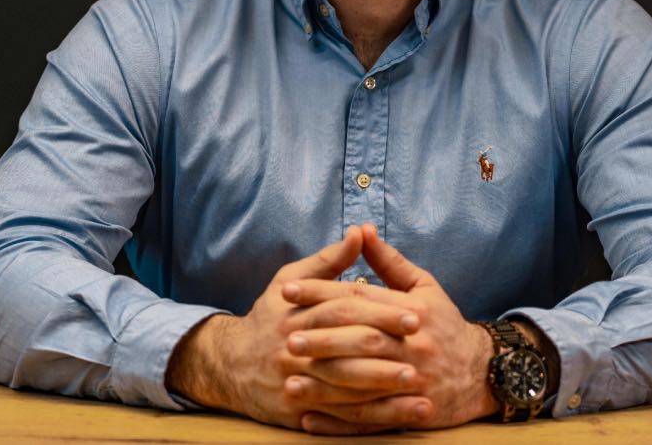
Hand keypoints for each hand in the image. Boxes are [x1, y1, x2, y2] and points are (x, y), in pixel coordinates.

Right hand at [166, 225, 406, 429]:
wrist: (229, 364)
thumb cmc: (269, 315)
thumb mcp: (290, 279)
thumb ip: (329, 259)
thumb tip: (360, 232)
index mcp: (298, 312)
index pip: (347, 309)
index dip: (382, 311)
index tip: (416, 314)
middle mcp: (295, 347)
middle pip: (348, 347)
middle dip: (388, 349)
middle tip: (422, 348)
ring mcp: (294, 383)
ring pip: (345, 387)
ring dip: (384, 388)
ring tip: (418, 386)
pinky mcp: (295, 413)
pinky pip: (337, 418)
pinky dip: (369, 419)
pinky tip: (397, 416)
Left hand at [280, 223, 498, 434]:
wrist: (481, 371)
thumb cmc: (445, 323)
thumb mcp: (423, 285)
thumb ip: (389, 261)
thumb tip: (361, 230)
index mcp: (411, 310)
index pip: (358, 298)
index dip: (321, 291)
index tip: (288, 289)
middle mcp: (411, 345)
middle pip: (359, 340)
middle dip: (320, 338)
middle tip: (285, 337)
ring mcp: (411, 382)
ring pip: (362, 384)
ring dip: (324, 385)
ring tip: (290, 381)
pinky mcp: (409, 412)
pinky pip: (370, 420)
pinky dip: (339, 422)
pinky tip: (310, 419)